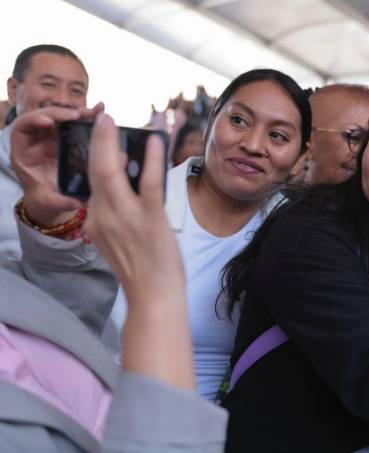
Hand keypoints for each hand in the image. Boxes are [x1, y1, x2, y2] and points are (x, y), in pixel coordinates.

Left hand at [10, 104, 102, 226]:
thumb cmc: (44, 199)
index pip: (23, 128)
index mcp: (24, 153)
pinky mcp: (65, 140)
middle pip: (44, 118)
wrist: (50, 200)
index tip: (50, 122)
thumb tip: (80, 202)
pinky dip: (85, 117)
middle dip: (61, 113)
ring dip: (76, 113)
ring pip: (61, 119)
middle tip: (79, 114)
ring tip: (93, 112)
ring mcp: (51, 138)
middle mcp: (36, 141)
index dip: (33, 120)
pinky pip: (74, 124)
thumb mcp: (49, 202)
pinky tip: (99, 111)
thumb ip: (61, 202)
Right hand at [83, 112, 193, 389]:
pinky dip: (152, 161)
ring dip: (111, 143)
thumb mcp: (118, 241)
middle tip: (101, 117)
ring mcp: (125, 219)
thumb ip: (115, 217)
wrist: (154, 298)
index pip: (91, 183)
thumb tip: (126, 191)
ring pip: (112, 173)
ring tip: (113, 119)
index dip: (95, 157)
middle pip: (93, 171)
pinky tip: (156, 141)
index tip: (101, 135)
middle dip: (95, 141)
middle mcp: (103, 217)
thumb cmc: (143, 271)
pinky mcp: (150, 221)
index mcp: (95, 222)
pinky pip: (149, 185)